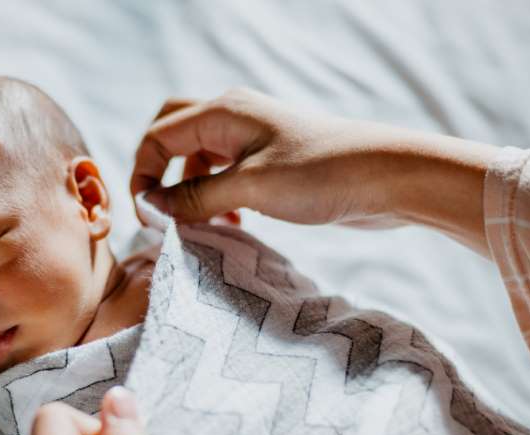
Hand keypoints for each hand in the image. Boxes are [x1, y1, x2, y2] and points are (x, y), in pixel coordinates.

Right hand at [130, 88, 496, 256]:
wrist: (386, 177)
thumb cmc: (321, 175)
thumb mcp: (250, 189)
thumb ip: (195, 197)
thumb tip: (151, 208)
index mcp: (223, 112)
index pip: (158, 137)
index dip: (143, 177)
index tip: (148, 219)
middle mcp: (233, 118)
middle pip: (172, 135)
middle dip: (159, 174)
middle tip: (160, 212)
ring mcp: (252, 139)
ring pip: (199, 159)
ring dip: (190, 192)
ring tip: (202, 227)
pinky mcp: (270, 162)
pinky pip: (225, 175)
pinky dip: (216, 198)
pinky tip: (232, 226)